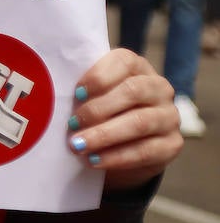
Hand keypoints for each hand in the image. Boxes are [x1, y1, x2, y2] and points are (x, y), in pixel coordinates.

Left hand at [67, 48, 182, 190]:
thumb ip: (81, 90)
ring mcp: (169, 116)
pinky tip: (94, 160)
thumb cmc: (100, 110)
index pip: (124, 61)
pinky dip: (117, 157)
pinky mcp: (172, 144)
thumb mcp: (92, 95)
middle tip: (71, 123)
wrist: (123, 145)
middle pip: (133, 91)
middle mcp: (158, 87)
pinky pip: (146, 151)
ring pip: (140, 122)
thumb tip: (51, 95)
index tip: (76, 93)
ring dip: (105, 135)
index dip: (99, 76)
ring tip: (78, 145)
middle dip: (98, 109)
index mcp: (137, 66)